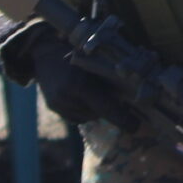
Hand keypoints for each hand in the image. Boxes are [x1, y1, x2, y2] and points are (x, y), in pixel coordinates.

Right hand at [0, 12, 124, 127]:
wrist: (45, 55)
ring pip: (89, 116)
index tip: (137, 128)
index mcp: (80, 85)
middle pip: (99, 113)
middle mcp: (68, 98)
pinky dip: (86, 110)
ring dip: (97, 109)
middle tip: (118, 99)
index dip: (123, 119)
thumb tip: (135, 92)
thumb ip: (110, 78)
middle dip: (111, 108)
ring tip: (94, 92)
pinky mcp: (55, 109)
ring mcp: (59, 105)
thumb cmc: (76, 54)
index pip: (106, 108)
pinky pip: (78, 116)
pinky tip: (83, 96)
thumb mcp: (94, 63)